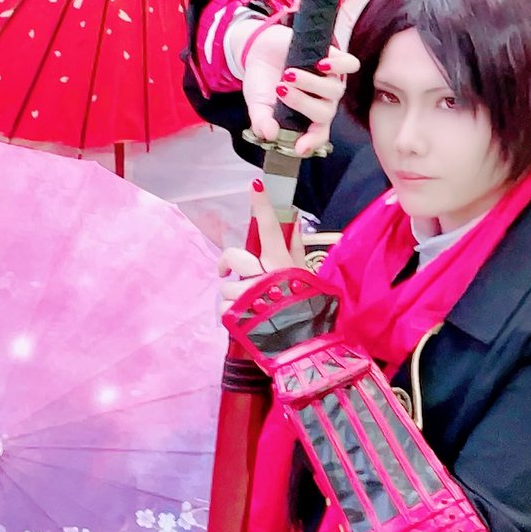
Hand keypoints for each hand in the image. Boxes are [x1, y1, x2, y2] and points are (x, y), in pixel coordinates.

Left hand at [218, 180, 305, 314]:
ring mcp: (250, 296)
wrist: (304, 346)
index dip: (263, 205)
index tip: (255, 185)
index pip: (272, 228)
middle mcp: (265, 275)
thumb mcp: (305, 276)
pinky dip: (231, 314)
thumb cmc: (306, 308)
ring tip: (249, 308)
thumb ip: (296, 248)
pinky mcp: (238, 315)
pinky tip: (244, 320)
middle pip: (233, 256)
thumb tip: (293, 220)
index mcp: (281, 263)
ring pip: (225, 287)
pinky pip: (224, 308)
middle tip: (227, 271)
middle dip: (227, 264)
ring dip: (233, 297)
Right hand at [239, 23, 359, 155]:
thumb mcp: (257, 103)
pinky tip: (320, 64)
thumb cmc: (262, 82)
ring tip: (288, 74)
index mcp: (307, 118)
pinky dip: (338, 66)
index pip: (318, 135)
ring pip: (335, 90)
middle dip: (303, 104)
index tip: (298, 147)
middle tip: (279, 89)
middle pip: (325, 113)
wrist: (260, 49)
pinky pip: (350, 65)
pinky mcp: (334, 58)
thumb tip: (270, 135)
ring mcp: (330, 80)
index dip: (312, 142)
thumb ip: (262, 121)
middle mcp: (323, 101)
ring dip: (311, 83)